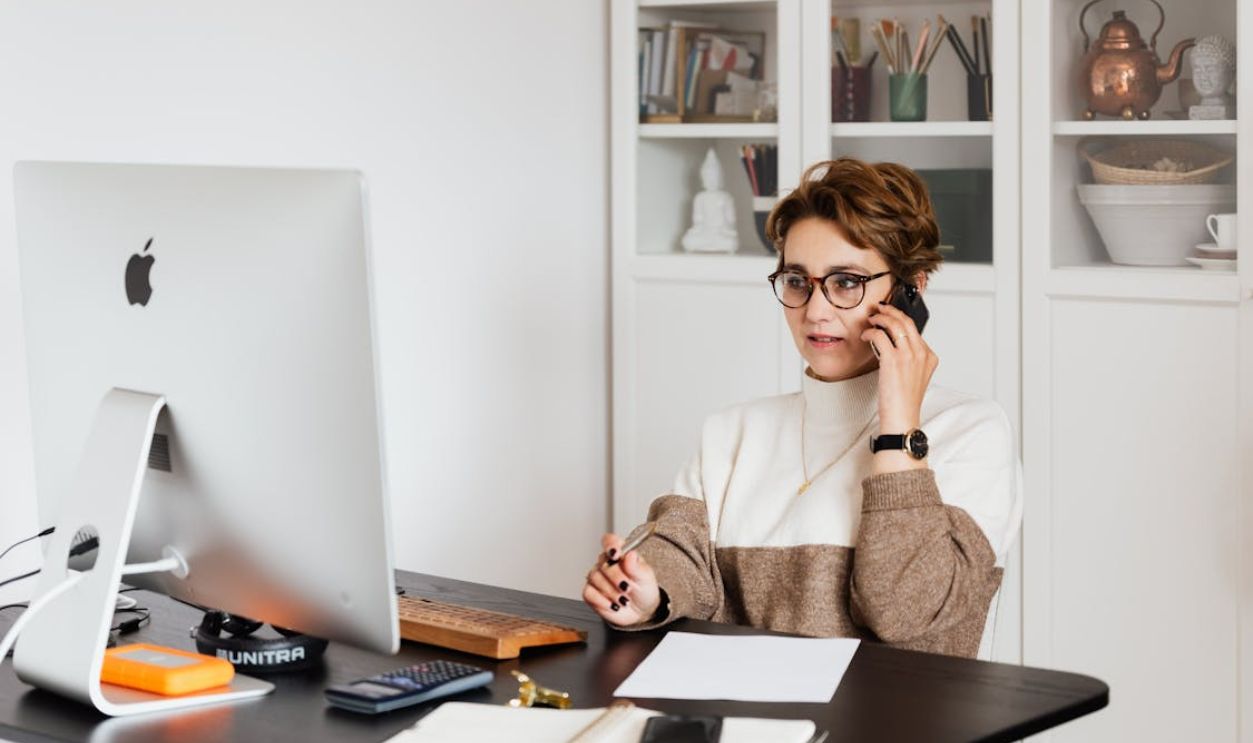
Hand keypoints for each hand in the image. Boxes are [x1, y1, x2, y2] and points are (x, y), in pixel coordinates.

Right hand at [582, 533, 660, 626]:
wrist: (641, 611)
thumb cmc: (644, 589)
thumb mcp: (646, 577)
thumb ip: (636, 567)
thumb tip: (630, 554)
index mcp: (621, 554)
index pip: (610, 541)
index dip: (610, 545)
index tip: (615, 554)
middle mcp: (607, 563)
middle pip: (603, 563)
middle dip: (616, 577)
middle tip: (627, 587)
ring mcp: (597, 577)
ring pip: (595, 578)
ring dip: (612, 592)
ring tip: (624, 599)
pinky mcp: (591, 592)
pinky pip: (589, 593)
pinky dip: (602, 601)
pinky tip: (613, 605)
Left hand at [861, 302, 937, 435]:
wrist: (902, 418)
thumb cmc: (904, 401)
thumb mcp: (914, 377)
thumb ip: (910, 359)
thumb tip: (892, 344)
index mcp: (929, 357)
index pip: (915, 329)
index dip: (900, 318)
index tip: (889, 315)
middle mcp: (922, 354)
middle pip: (906, 322)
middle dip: (891, 311)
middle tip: (879, 308)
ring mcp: (909, 356)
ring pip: (894, 325)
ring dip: (880, 318)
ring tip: (871, 319)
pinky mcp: (894, 360)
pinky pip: (880, 336)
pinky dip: (871, 332)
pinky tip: (866, 336)